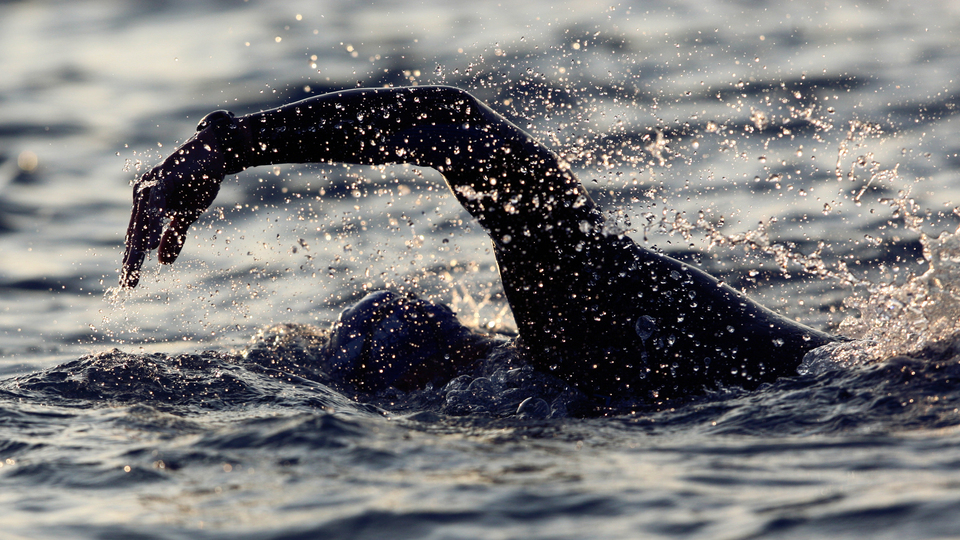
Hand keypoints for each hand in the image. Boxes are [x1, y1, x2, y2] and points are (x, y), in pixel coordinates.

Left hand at [121, 129, 225, 287]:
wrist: (214, 153)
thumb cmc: (198, 183)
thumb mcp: (187, 216)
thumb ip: (173, 237)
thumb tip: (163, 263)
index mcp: (146, 207)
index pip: (137, 239)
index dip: (133, 261)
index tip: (128, 285)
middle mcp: (143, 196)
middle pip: (135, 232)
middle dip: (132, 259)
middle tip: (127, 284)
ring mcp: (153, 184)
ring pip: (143, 218)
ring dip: (140, 242)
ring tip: (135, 264)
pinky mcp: (166, 175)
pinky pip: (158, 196)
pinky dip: (155, 213)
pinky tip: (152, 229)